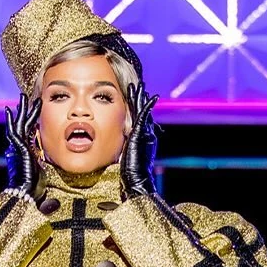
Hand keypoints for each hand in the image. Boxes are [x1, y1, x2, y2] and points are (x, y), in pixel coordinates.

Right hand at [4, 92, 41, 196]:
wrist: (24, 194)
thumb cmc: (33, 192)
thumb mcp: (43, 183)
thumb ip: (47, 184)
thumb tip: (54, 203)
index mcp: (28, 154)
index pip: (29, 134)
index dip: (31, 122)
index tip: (32, 114)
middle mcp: (21, 149)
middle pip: (24, 126)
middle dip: (26, 112)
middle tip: (26, 98)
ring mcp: (19, 148)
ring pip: (20, 124)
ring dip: (22, 110)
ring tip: (23, 96)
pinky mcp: (18, 147)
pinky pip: (15, 130)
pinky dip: (12, 120)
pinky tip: (11, 109)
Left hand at [120, 81, 159, 197]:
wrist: (136, 180)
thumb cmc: (129, 174)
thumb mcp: (125, 157)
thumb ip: (124, 149)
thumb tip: (118, 150)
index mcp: (141, 139)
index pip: (138, 119)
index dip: (137, 108)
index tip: (135, 98)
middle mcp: (145, 134)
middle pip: (142, 112)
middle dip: (139, 99)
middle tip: (139, 87)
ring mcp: (145, 134)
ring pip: (143, 111)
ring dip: (140, 98)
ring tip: (139, 86)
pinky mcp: (142, 134)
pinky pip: (145, 116)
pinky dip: (146, 106)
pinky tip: (148, 97)